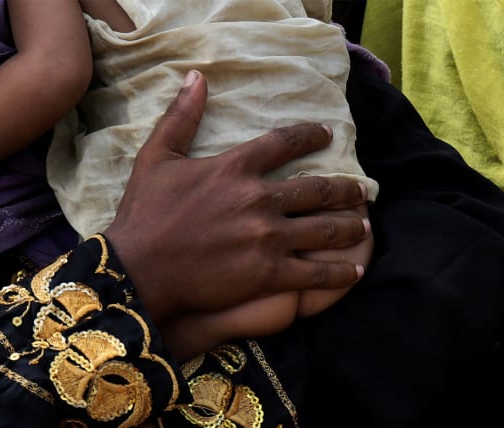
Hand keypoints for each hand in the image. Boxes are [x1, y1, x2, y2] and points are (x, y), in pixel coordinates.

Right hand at [105, 70, 370, 327]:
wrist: (140, 270)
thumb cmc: (144, 215)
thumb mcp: (156, 157)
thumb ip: (181, 117)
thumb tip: (196, 77)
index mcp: (234, 168)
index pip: (283, 143)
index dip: (310, 136)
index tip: (328, 135)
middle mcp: (258, 199)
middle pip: (317, 189)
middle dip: (345, 189)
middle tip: (362, 190)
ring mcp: (267, 238)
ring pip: (325, 230)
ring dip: (350, 226)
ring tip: (364, 224)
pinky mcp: (270, 274)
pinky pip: (317, 272)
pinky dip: (342, 272)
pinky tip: (357, 269)